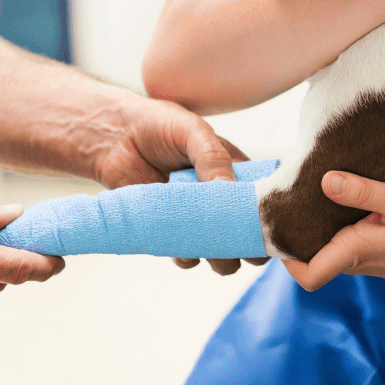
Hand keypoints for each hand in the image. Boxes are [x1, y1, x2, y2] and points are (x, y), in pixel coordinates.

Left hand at [91, 90, 266, 277]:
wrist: (115, 137)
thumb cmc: (159, 125)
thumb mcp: (192, 132)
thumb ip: (213, 158)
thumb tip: (230, 191)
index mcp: (237, 171)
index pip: (264, 200)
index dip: (269, 215)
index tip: (267, 225)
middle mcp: (221, 198)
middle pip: (247, 233)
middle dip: (248, 245)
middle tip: (239, 243)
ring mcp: (197, 217)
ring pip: (222, 253)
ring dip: (221, 258)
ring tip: (211, 248)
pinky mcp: (171, 232)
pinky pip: (188, 257)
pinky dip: (187, 256)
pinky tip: (180, 243)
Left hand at [283, 171, 384, 293]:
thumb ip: (364, 191)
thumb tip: (324, 180)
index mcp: (357, 252)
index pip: (307, 274)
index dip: (283, 256)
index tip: (275, 223)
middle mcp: (357, 262)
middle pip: (310, 257)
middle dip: (295, 231)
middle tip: (286, 195)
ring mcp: (368, 261)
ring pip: (327, 249)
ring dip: (316, 226)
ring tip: (310, 190)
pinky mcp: (378, 255)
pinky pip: (345, 243)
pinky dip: (336, 225)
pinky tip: (344, 198)